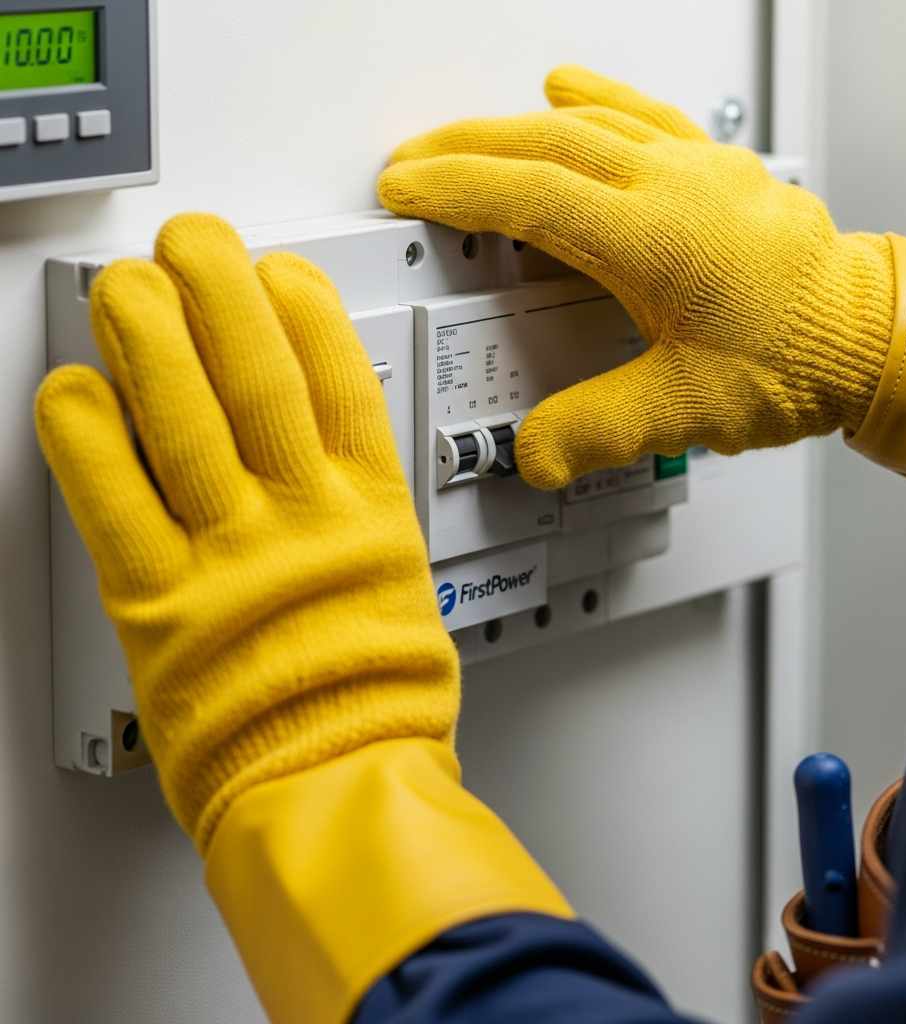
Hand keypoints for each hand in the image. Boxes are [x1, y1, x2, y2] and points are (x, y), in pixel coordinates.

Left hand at [35, 214, 458, 852]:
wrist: (335, 782)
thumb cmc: (375, 701)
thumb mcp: (403, 585)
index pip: (339, 383)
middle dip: (220, 293)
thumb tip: (327, 459)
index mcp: (369, 514)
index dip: (305, 313)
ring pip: (185, 419)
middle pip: (257, 377)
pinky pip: (113, 500)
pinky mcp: (158, 603)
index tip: (279, 273)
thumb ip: (360, 515)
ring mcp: (230, 556)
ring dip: (150, 338)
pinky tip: (74, 388)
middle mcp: (302, 521)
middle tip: (192, 244)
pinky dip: (87, 437)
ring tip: (128, 285)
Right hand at [379, 65, 894, 488]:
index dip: (455, 188)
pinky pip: (640, 116)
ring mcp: (697, 169)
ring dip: (515, 125)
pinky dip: (593, 102)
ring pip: (586, 123)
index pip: (528, 195)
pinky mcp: (715, 171)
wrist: (867, 334)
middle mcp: (673, 186)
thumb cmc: (795, 357)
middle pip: (543, 144)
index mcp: (652, 236)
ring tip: (467, 134)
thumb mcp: (685, 409)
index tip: (405, 185)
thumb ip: (598, 429)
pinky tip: (570, 90)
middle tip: (412, 159)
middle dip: (465, 149)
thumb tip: (536, 452)